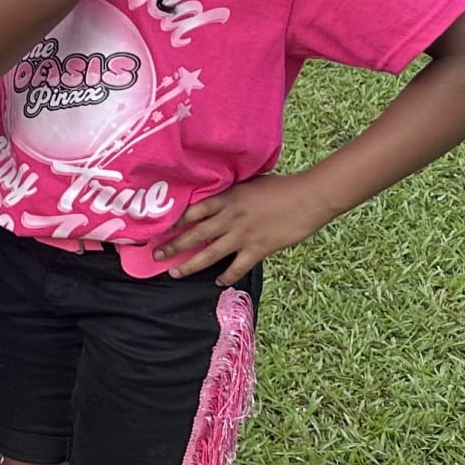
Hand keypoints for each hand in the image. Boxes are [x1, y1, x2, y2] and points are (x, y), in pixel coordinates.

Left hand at [163, 172, 328, 282]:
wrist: (309, 197)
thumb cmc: (282, 187)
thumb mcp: (249, 183)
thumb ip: (231, 193)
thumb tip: (217, 199)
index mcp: (226, 198)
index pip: (192, 211)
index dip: (174, 221)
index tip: (159, 228)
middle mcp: (229, 217)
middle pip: (194, 234)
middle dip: (172, 245)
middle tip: (156, 254)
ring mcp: (243, 234)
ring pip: (209, 253)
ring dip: (190, 264)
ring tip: (175, 272)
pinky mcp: (259, 248)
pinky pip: (237, 266)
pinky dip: (226, 276)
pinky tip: (218, 281)